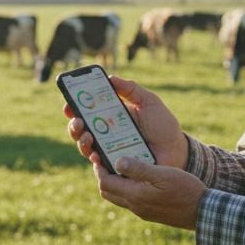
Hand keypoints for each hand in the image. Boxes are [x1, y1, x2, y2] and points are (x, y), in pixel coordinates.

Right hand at [64, 74, 187, 168]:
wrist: (177, 150)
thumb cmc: (163, 125)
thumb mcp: (149, 101)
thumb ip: (131, 89)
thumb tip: (110, 77)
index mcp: (111, 116)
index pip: (86, 111)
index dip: (73, 107)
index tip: (68, 103)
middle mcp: (106, 134)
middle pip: (80, 129)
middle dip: (73, 125)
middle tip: (77, 121)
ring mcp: (109, 151)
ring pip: (85, 147)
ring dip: (81, 141)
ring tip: (87, 136)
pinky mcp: (115, 167)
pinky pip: (99, 165)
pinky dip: (94, 159)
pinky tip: (96, 154)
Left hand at [96, 155, 205, 230]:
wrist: (202, 212)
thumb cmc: (185, 189)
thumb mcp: (162, 174)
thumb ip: (139, 169)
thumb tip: (116, 162)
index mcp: (135, 196)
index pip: (106, 183)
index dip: (99, 170)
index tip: (99, 155)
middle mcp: (135, 206)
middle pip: (108, 192)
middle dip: (103, 176)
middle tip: (106, 160)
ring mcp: (142, 211)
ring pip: (118, 198)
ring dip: (114, 183)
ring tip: (120, 167)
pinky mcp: (150, 213)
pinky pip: (130, 201)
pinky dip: (126, 189)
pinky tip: (137, 178)